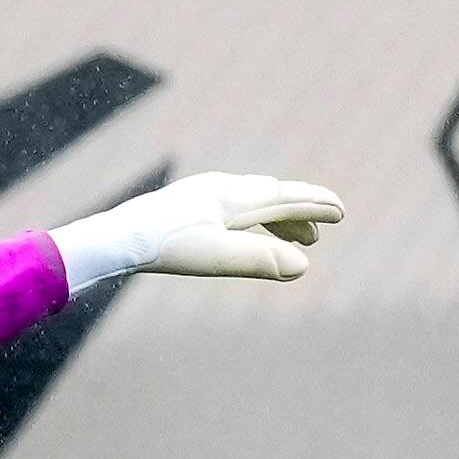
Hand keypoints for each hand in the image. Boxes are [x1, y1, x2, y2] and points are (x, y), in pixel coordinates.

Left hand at [51, 172, 343, 288]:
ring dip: (280, 220)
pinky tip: (252, 236)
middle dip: (301, 212)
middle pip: (272, 198)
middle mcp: (221, 190)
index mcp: (232, 197)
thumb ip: (260, 260)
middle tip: (325, 229)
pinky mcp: (190, 208)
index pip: (284, 197)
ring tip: (299, 240)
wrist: (118, 238)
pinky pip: (236, 212)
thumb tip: (303, 267)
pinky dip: (255, 223)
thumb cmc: (166, 247)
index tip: (341, 211)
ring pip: (254, 205)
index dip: (314, 205)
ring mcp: (204, 197)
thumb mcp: (216, 258)